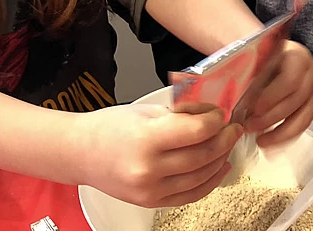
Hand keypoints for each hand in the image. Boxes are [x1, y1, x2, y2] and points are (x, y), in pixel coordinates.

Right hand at [79, 103, 241, 207]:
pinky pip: (191, 194)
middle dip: (224, 139)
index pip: (196, 131)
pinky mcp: (152, 202)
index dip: (215, 121)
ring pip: (201, 176)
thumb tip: (212, 112)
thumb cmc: (109, 127)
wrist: (80, 153)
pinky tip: (220, 167)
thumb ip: (180, 113)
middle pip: (203, 155)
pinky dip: (210, 181)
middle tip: (232, 127)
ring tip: (227, 143)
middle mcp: (149, 169)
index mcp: (146, 139)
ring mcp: (151, 190)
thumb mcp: (146, 110)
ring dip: (221, 158)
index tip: (221, 113)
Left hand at [244, 40, 312, 146]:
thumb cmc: (262, 57)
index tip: (255, 109)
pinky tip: (271, 143)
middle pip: (297, 100)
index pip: (289, 80)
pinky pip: (303, 123)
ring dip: (281, 133)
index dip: (272, 97)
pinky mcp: (311, 104)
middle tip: (250, 127)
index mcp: (296, 55)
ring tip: (260, 141)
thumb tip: (238, 110)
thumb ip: (248, 82)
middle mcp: (310, 72)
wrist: (276, 57)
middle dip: (272, 118)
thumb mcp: (253, 63)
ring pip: (304, 116)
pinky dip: (286, 136)